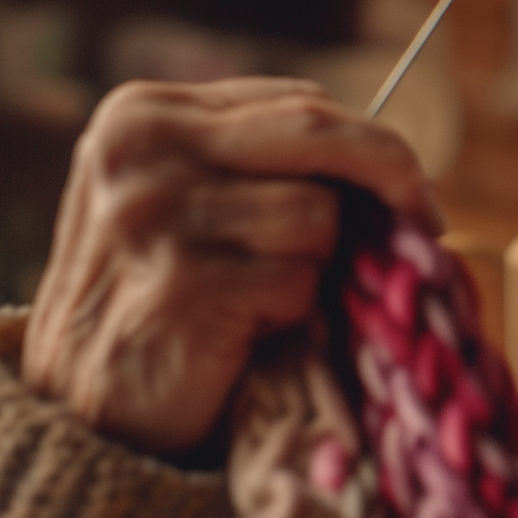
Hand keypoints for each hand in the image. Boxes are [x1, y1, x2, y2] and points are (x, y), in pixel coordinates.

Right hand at [23, 78, 438, 458]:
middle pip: (316, 131)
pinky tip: (244, 332)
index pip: (296, 102)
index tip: (409, 187)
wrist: (89, 414)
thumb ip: (265, 165)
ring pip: (316, 213)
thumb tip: (392, 161)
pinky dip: (293, 310)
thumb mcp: (193, 206)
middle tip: (427, 217)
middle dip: (391, 172)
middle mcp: (140, 148)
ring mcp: (154, 212)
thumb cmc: (164, 305)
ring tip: (260, 299)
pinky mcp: (181, 280)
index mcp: (143, 113)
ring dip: (314, 266)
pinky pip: (297, 279)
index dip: (368, 144)